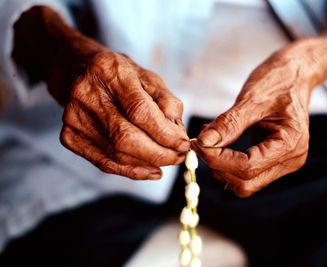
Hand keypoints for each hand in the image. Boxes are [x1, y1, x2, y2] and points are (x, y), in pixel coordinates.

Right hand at [60, 51, 189, 179]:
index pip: (140, 111)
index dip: (165, 133)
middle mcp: (85, 94)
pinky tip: (151, 170)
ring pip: (116, 154)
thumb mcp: (148, 77)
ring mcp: (73, 117)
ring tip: (168, 160)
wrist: (78, 71)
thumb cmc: (119, 75)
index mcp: (109, 71)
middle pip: (125, 138)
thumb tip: (178, 133)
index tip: (184, 143)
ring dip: (148, 163)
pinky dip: (131, 170)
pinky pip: (105, 162)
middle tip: (179, 156)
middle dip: (159, 153)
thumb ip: (166, 102)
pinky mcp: (69, 137)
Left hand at [194, 48, 313, 196]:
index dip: (218, 159)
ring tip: (210, 141)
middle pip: (246, 183)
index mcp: (291, 144)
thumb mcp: (252, 98)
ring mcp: (283, 163)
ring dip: (221, 167)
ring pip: (245, 183)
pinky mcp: (273, 161)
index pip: (248, 167)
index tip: (199, 144)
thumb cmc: (278, 81)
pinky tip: (220, 144)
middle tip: (201, 144)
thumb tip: (205, 142)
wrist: (294, 74)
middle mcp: (290, 160)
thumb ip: (229, 123)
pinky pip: (247, 173)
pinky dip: (228, 163)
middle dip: (218, 167)